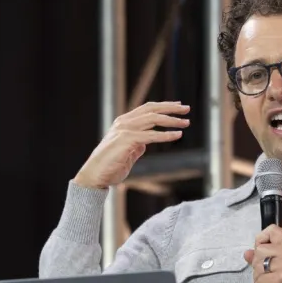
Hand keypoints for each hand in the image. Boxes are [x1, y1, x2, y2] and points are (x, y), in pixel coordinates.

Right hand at [73, 101, 189, 188]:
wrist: (95, 176)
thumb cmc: (110, 166)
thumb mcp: (127, 152)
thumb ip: (136, 146)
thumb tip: (145, 144)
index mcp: (123, 123)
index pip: (147, 108)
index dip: (163, 106)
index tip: (178, 106)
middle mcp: (123, 122)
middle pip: (152, 109)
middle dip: (171, 108)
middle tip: (186, 109)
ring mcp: (124, 130)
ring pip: (153, 119)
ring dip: (171, 120)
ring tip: (185, 122)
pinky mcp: (126, 140)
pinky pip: (151, 135)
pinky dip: (165, 135)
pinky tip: (177, 135)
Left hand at [244, 225, 281, 282]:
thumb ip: (267, 256)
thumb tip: (247, 253)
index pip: (271, 230)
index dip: (261, 241)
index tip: (264, 254)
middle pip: (260, 250)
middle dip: (258, 265)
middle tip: (268, 274)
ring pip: (257, 266)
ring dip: (258, 278)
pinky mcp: (281, 279)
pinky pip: (259, 280)